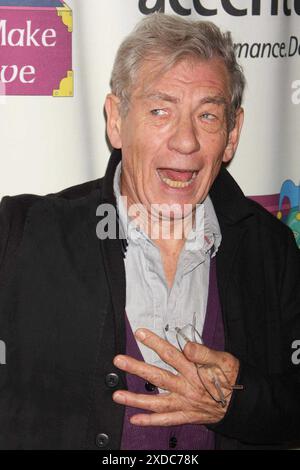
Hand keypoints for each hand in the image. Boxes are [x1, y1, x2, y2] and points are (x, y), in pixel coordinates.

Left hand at [113, 328, 239, 425]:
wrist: (242, 403)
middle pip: (158, 376)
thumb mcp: (224, 359)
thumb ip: (204, 353)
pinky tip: (135, 419)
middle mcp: (187, 388)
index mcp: (194, 371)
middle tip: (119, 361)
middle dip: (137, 368)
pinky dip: (150, 421)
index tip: (140, 333)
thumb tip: (187, 346)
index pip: (171, 354)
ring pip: (157, 402)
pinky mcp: (187, 416)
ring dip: (136, 399)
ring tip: (117, 396)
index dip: (155, 343)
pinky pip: (166, 421)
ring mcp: (185, 404)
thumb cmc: (231, 377)